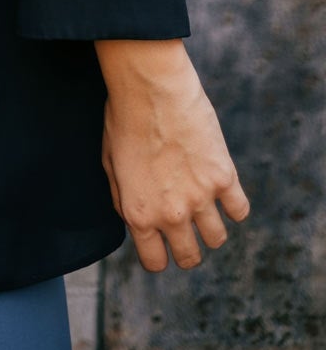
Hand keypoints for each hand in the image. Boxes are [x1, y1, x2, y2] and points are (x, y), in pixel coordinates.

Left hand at [98, 40, 250, 271]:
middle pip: (190, 258)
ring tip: (204, 206)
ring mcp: (200, 197)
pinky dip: (234, 205)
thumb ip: (123, 200)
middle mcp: (171, 214)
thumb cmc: (122, 118)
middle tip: (187, 232)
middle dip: (188, 249)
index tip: (162, 244)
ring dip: (211, 228)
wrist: (149, 86)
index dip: (158, 255)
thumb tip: (136, 221)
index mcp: (139, 214)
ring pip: (218, 239)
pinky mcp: (223, 176)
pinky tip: (222, 188)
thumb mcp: (109, 164)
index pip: (155, 263)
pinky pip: (240, 210)